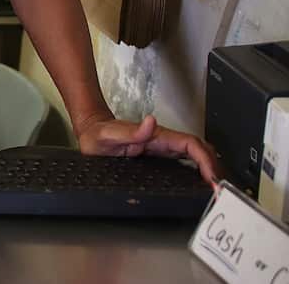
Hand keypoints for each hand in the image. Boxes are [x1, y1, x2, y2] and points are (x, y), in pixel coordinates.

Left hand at [75, 113, 220, 185]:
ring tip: (218, 189)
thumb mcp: (110, 134)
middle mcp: (164, 141)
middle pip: (200, 150)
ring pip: (197, 156)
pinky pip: (187, 162)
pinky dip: (199, 172)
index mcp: (158, 136)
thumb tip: (150, 122)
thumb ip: (130, 130)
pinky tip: (202, 184)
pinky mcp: (161, 155)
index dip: (206, 160)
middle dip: (215, 167)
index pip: (191, 145)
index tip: (212, 178)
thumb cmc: (99, 133)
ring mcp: (164, 148)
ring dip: (210, 170)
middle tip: (221, 189)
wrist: (91, 131)